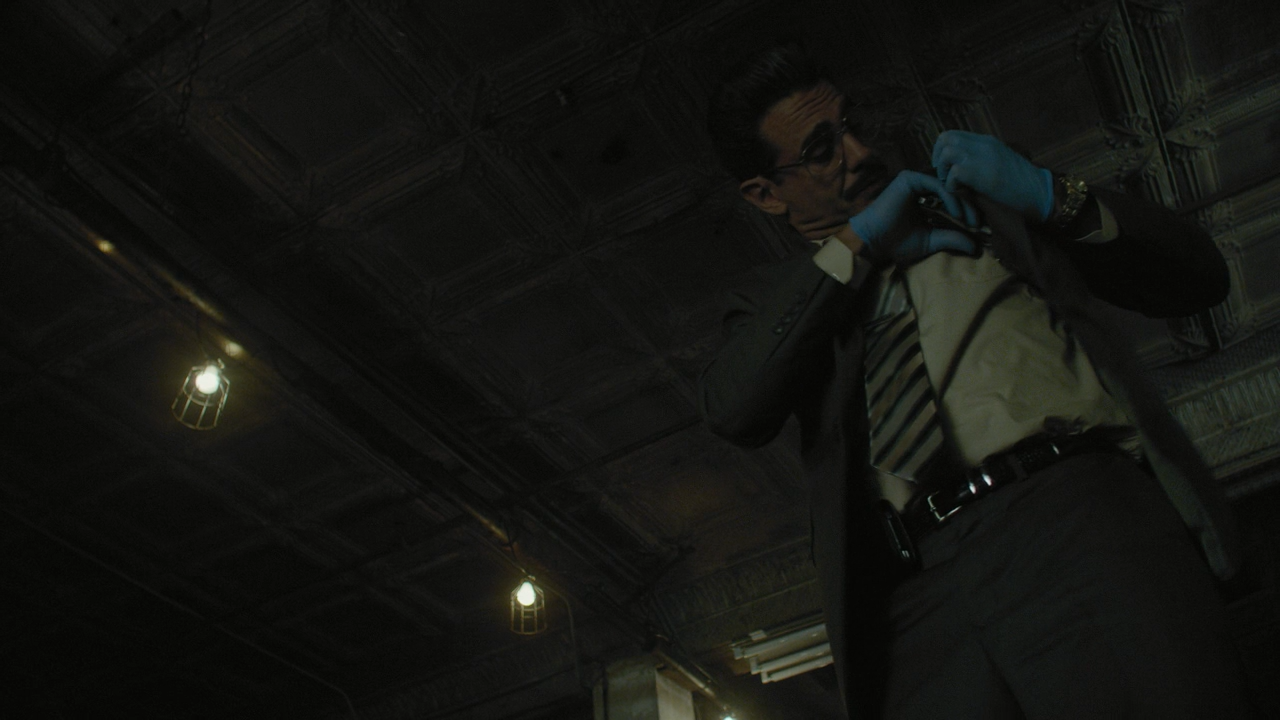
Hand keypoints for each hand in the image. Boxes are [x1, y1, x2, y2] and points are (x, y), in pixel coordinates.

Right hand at [847, 170, 979, 264]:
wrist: (874, 240)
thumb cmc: (897, 242)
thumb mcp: (931, 240)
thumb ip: (952, 239)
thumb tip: (976, 247)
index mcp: (924, 197)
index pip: (952, 198)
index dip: (967, 210)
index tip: (977, 226)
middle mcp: (920, 185)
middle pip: (953, 190)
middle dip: (969, 206)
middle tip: (977, 223)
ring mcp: (915, 180)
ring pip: (948, 186)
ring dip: (962, 203)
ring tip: (968, 220)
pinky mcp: (910, 178)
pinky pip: (938, 185)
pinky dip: (950, 199)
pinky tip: (956, 213)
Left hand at [932, 130, 1054, 221]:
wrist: (1041, 192)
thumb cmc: (1021, 184)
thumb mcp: (999, 164)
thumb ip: (980, 160)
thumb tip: (958, 169)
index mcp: (987, 141)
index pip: (954, 134)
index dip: (942, 150)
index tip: (945, 167)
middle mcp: (984, 144)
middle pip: (946, 137)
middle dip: (938, 157)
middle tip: (944, 175)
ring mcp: (984, 157)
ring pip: (947, 151)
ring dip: (944, 170)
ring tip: (952, 184)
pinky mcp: (984, 174)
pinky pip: (955, 172)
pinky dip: (952, 184)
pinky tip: (961, 192)